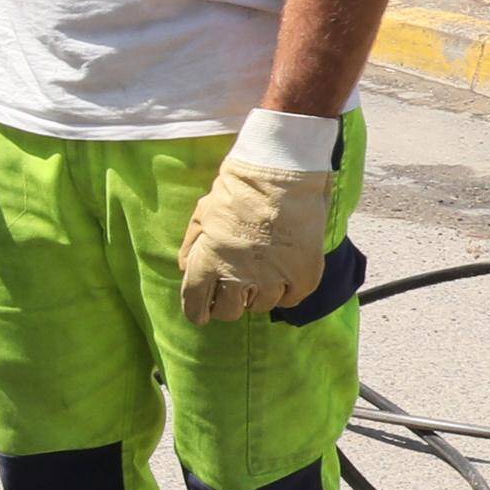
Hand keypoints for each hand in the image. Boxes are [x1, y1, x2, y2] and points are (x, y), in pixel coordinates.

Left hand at [176, 153, 335, 322]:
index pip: (196, 304)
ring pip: (260, 307)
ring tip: (261, 273)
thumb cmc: (238, 190)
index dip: (197, 312)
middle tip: (234, 289)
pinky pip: (290, 300)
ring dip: (257, 295)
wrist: (281, 174)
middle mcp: (239, 278)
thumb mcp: (202, 215)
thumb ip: (191, 247)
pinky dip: (285, 292)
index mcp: (208, 263)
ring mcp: (273, 280)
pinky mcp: (303, 277)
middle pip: (229, 312)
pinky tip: (282, 275)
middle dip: (227, 303)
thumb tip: (186, 270)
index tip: (201, 315)